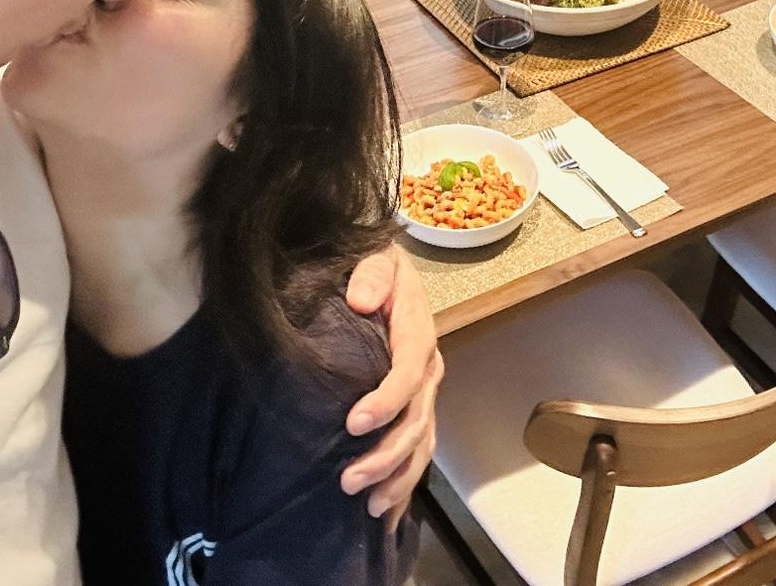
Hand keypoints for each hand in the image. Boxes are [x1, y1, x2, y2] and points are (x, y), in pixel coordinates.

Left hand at [340, 245, 442, 529]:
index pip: (407, 373)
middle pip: (416, 420)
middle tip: (349, 481)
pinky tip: (386, 516)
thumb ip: (370, 274)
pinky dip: (404, 484)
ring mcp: (424, 392)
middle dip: (386, 456)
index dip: (385, 401)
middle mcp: (427, 369)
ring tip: (368, 506)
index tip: (353, 423)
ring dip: (398, 478)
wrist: (389, 272)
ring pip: (421, 443)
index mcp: (416, 334)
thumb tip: (361, 299)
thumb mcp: (375, 258)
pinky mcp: (415, 407)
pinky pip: (418, 450)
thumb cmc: (376, 267)